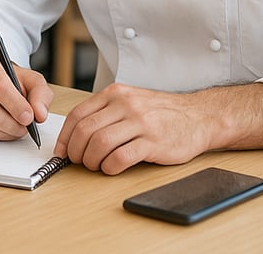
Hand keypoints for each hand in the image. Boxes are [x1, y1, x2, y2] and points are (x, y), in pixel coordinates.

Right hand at [0, 42, 52, 140]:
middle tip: (26, 127)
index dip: (14, 104)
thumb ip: (40, 93)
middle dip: (12, 124)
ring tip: (18, 128)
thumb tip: (40, 114)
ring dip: (6, 132)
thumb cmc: (9, 79)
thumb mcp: (30, 79)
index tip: (28, 117)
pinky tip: (5, 129)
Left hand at [54, 83, 208, 174]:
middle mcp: (125, 105)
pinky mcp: (152, 142)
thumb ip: (106, 112)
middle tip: (78, 162)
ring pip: (99, 144)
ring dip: (91, 161)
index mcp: (115, 94)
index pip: (78, 115)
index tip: (62, 151)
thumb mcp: (130, 101)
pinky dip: (110, 167)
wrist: (199, 116)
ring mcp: (140, 123)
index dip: (65, 137)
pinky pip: (120, 157)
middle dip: (76, 151)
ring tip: (96, 166)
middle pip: (86, 131)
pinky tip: (112, 168)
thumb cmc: (162, 112)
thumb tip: (76, 135)